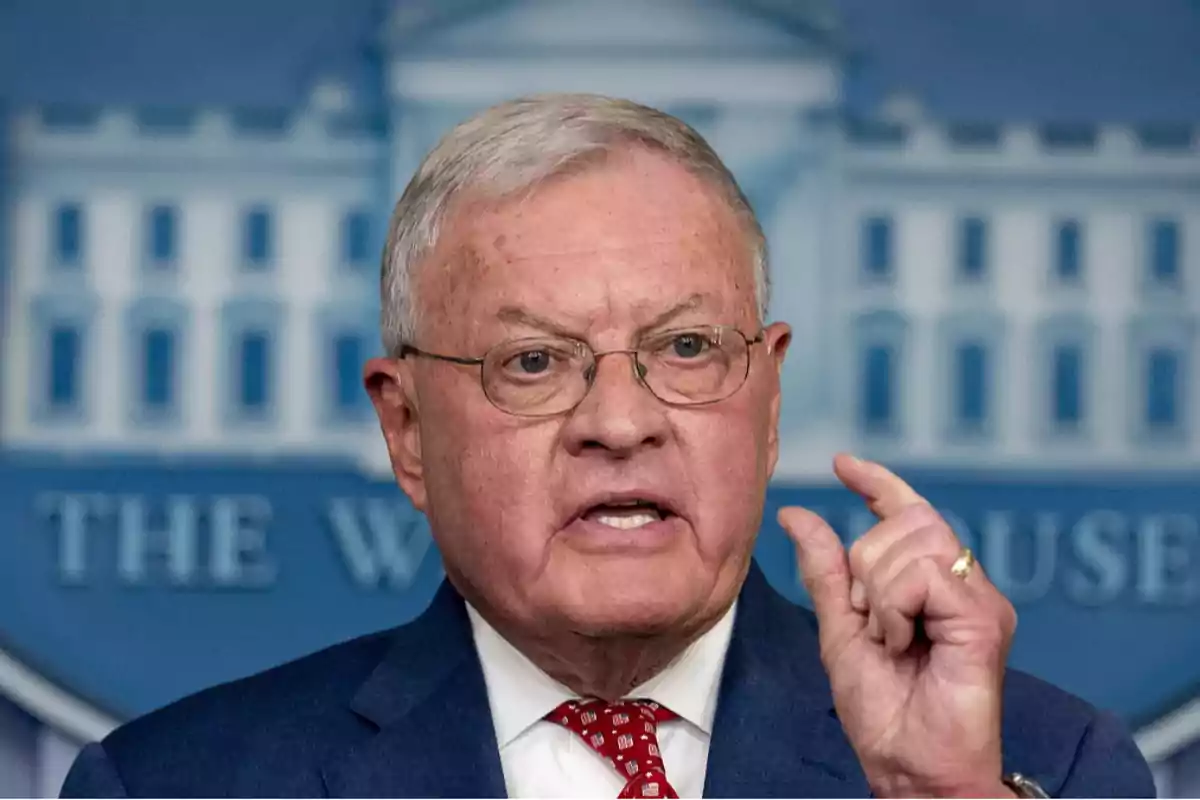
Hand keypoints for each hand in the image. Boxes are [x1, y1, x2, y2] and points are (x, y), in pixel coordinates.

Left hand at [779, 454, 1017, 797]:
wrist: (911, 765)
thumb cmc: (885, 711)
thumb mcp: (839, 630)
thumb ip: (826, 572)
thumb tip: (798, 516)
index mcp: (932, 585)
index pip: (909, 513)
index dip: (878, 483)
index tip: (842, 464)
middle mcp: (962, 584)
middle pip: (905, 522)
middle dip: (865, 567)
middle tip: (870, 624)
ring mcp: (979, 599)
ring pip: (913, 543)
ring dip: (878, 593)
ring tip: (889, 641)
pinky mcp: (985, 618)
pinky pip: (925, 575)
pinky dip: (895, 608)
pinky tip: (901, 643)